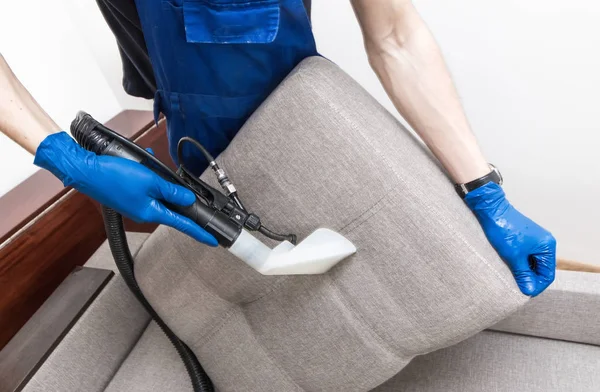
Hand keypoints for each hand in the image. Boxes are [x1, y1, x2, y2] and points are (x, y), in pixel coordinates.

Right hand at [34, 132, 217, 246]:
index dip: (199, 232)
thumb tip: (189, 200)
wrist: (85, 171)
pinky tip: (139, 164)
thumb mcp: (151, 181)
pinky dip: (146, 175)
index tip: (212, 240)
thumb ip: (172, 192)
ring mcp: (135, 205)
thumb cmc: (115, 176)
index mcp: (151, 213)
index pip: (182, 225)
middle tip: (172, 183)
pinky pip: (145, 186)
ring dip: (157, 179)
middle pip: (170, 206)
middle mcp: (144, 213)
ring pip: (157, 193)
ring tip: (147, 167)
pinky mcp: (128, 196)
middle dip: (173, 192)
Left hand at [464, 182, 555, 295]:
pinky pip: (526, 255)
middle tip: (518, 289)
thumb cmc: (504, 230)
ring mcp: (535, 239)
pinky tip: (510, 268)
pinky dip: (520, 263)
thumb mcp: (514, 257)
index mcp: (547, 246)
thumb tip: (529, 290)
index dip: (537, 286)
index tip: (525, 294)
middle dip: (531, 279)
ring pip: (533, 262)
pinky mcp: (524, 238)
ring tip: (513, 280)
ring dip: (524, 272)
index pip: (548, 274)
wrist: (492, 210)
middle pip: (541, 268)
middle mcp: (545, 242)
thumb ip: (523, 274)